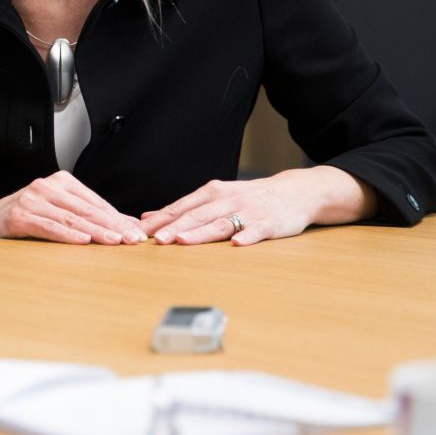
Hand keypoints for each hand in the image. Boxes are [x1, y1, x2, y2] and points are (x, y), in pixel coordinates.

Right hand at [0, 171, 146, 249]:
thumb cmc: (23, 220)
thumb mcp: (57, 214)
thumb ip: (88, 217)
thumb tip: (126, 226)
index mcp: (60, 182)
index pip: (95, 202)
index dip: (118, 218)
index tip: (137, 233)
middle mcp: (46, 186)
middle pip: (86, 210)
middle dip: (113, 226)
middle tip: (133, 240)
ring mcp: (31, 199)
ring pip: (70, 218)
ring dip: (96, 231)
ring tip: (115, 242)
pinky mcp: (18, 215)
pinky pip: (47, 226)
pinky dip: (66, 235)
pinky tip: (83, 242)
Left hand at [140, 166, 377, 245]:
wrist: (295, 191)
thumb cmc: (250, 197)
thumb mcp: (216, 196)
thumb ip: (185, 208)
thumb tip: (149, 216)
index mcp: (213, 193)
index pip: (182, 207)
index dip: (161, 219)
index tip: (140, 229)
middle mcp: (228, 200)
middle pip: (197, 215)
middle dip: (175, 227)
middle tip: (155, 239)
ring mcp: (249, 212)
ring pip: (221, 223)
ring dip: (201, 233)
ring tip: (182, 241)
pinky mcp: (270, 223)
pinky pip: (257, 231)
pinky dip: (247, 236)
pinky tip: (237, 244)